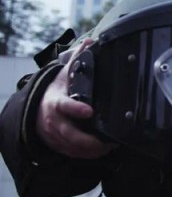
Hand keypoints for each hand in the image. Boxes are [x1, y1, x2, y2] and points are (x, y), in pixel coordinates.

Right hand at [35, 38, 116, 158]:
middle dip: (89, 141)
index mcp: (56, 102)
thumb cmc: (56, 91)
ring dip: (91, 150)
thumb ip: (77, 60)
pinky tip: (102, 152)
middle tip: (109, 142)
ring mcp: (54, 135)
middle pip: (70, 134)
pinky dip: (86, 155)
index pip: (65, 106)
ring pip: (72, 147)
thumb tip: (90, 41)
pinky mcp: (56, 145)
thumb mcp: (63, 75)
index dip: (76, 110)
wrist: (35, 109)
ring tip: (110, 147)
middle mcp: (53, 120)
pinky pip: (71, 154)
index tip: (88, 111)